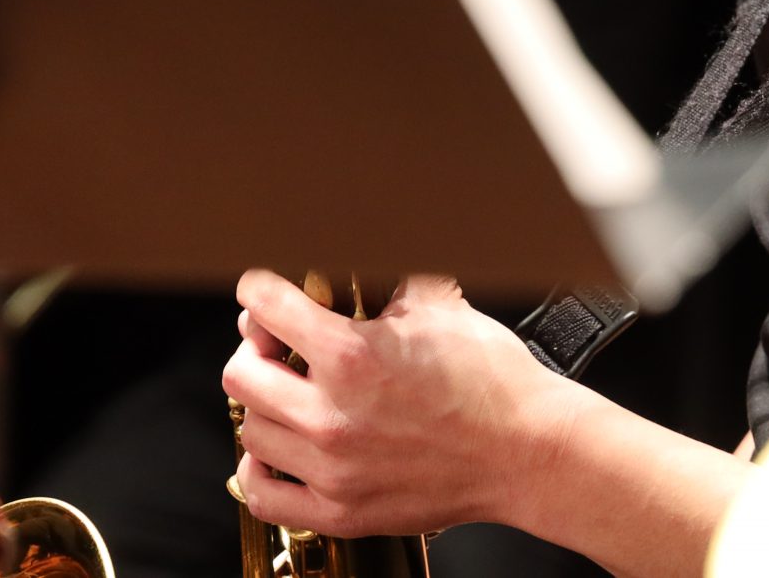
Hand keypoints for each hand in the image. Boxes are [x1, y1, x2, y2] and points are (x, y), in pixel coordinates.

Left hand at [224, 272, 579, 538]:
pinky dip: (262, 469)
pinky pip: (264, 496)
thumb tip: (360, 257)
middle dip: (255, 349)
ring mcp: (332, 470)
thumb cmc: (495, 384)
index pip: (264, 307)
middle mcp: (331, 416)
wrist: (529, 452)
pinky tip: (282, 450)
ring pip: (250, 431)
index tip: (261, 292)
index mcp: (351, 356)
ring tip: (290, 396)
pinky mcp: (341, 511)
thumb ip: (387, 276)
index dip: (258, 289)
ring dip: (264, 406)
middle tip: (278, 346)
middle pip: (239, 374)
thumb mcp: (440, 306)